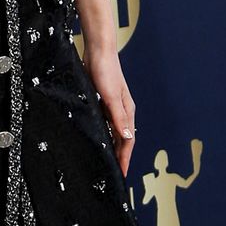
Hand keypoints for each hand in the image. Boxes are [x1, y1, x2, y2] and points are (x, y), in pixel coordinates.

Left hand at [82, 44, 135, 176]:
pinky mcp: (102, 102)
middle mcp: (122, 111)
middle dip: (121, 157)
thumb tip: (127, 136)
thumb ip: (118, 117)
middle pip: (123, 139)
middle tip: (115, 173)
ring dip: (113, 147)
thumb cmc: (105, 71)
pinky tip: (98, 141)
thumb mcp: (110, 96)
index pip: (128, 141)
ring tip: (107, 162)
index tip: (122, 174)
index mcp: (127, 111)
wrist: (97, 51)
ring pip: (114, 133)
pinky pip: (105, 125)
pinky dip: (104, 135)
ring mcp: (112, 107)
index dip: (125, 158)